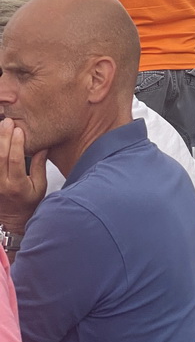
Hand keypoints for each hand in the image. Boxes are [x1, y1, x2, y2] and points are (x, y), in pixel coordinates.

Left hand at [0, 118, 46, 233]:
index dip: (16, 144)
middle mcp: (1, 183)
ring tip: (0, 126)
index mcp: (17, 185)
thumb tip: (42, 147)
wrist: (11, 220)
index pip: (15, 161)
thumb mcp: (40, 187)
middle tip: (7, 121)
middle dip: (4, 137)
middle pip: (0, 156)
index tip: (20, 130)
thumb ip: (40, 167)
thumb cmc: (27, 204)